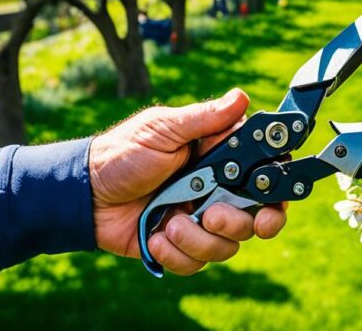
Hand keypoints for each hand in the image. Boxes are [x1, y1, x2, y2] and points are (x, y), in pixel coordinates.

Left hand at [88, 88, 286, 274]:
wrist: (85, 195)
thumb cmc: (123, 153)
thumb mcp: (163, 129)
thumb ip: (205, 119)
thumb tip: (241, 98)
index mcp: (220, 160)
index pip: (266, 176)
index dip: (276, 192)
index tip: (268, 200)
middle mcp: (218, 191)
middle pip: (257, 218)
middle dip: (239, 223)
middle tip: (214, 217)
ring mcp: (200, 221)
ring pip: (228, 245)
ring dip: (197, 238)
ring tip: (168, 222)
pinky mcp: (181, 246)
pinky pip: (197, 263)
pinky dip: (175, 253)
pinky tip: (154, 236)